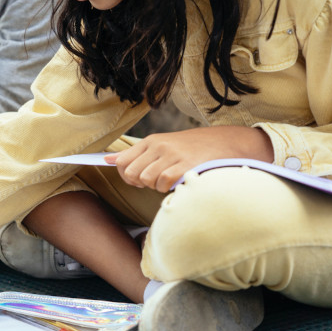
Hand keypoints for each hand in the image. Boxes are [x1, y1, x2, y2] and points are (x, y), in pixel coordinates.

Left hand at [104, 126, 273, 192]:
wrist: (224, 143)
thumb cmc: (189, 149)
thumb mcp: (161, 146)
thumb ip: (135, 154)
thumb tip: (107, 160)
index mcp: (151, 142)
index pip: (121, 162)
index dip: (125, 175)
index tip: (138, 179)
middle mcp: (159, 146)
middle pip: (131, 174)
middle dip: (140, 183)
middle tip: (155, 181)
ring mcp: (172, 155)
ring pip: (146, 180)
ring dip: (155, 186)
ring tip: (168, 180)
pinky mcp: (184, 166)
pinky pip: (163, 184)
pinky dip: (168, 188)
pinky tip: (177, 182)